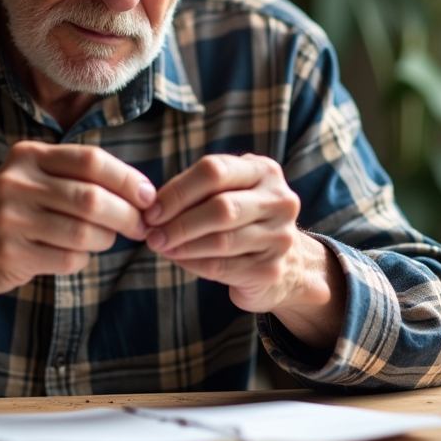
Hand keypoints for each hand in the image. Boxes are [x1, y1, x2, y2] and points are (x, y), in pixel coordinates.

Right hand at [0, 142, 154, 333]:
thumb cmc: (5, 212)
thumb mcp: (29, 179)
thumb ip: (74, 178)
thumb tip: (140, 192)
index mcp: (29, 156)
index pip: (92, 160)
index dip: (128, 179)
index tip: (149, 197)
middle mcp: (18, 182)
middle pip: (93, 199)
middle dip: (127, 216)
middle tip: (141, 227)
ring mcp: (10, 219)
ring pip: (84, 233)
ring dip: (105, 241)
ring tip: (103, 241)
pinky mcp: (8, 253)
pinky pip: (66, 259)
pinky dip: (80, 261)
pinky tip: (70, 256)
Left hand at [143, 154, 344, 348]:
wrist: (289, 265)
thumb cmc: (243, 220)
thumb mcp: (230, 192)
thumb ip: (198, 191)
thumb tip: (152, 207)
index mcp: (264, 171)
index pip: (215, 171)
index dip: (178, 190)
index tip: (152, 209)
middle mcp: (278, 200)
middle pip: (221, 207)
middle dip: (179, 222)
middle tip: (152, 233)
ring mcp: (279, 236)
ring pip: (221, 240)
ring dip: (182, 245)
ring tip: (160, 246)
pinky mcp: (270, 269)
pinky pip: (221, 267)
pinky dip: (192, 263)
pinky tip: (178, 259)